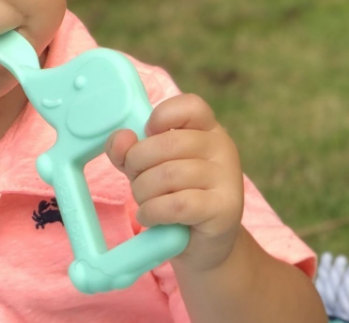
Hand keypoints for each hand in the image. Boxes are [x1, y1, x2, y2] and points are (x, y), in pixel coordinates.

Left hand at [105, 94, 243, 272]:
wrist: (202, 244)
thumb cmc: (172, 196)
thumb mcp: (146, 167)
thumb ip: (128, 150)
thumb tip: (121, 138)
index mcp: (207, 129)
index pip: (190, 105)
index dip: (161, 117)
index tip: (148, 136)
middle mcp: (223, 148)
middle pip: (168, 143)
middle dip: (137, 163)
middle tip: (136, 180)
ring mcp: (227, 178)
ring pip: (169, 175)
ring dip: (143, 192)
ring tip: (144, 202)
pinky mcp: (224, 209)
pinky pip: (176, 204)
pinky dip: (153, 212)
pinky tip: (150, 217)